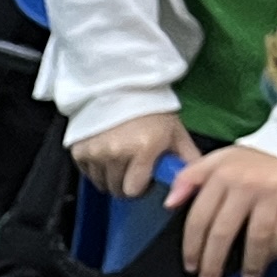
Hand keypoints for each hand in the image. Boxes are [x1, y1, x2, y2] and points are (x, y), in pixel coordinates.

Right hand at [70, 112, 196, 201]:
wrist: (122, 85)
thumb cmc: (152, 111)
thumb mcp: (176, 134)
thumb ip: (188, 161)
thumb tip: (196, 186)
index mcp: (144, 148)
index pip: (134, 190)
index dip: (140, 186)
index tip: (145, 176)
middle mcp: (116, 152)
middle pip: (117, 189)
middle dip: (126, 183)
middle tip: (133, 166)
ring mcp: (95, 151)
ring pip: (101, 184)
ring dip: (111, 177)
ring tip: (120, 158)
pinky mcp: (79, 150)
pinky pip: (87, 174)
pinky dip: (96, 168)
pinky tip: (106, 152)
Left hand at [167, 142, 276, 276]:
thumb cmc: (256, 159)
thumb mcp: (220, 160)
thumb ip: (190, 178)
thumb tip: (170, 203)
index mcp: (222, 173)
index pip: (199, 217)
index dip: (192, 246)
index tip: (191, 265)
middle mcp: (246, 182)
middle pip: (223, 232)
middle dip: (213, 262)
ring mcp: (274, 191)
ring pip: (256, 238)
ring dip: (250, 263)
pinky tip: (270, 259)